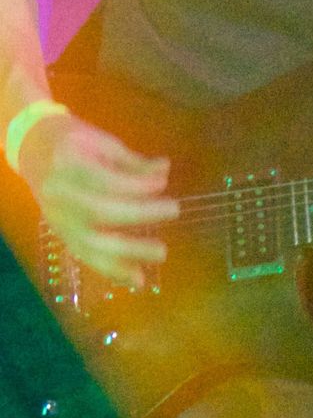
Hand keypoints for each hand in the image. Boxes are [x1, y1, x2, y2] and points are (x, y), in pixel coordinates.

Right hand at [18, 113, 180, 288]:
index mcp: (67, 164)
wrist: (34, 149)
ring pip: (90, 243)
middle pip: (99, 213)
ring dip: (127, 252)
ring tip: (160, 253)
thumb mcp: (102, 142)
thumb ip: (132, 162)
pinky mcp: (61, 234)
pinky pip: (86, 256)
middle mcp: (58, 195)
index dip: (137, 185)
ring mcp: (57, 218)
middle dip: (139, 214)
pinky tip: (137, 277)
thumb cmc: (73, 141)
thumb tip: (164, 171)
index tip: (163, 183)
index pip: (105, 181)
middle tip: (174, 210)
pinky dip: (112, 269)